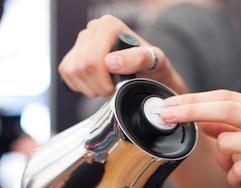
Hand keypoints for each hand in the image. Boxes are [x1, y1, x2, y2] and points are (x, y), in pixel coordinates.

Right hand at [58, 15, 186, 97]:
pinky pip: (66, 74)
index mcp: (109, 25)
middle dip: (97, 87)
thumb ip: (138, 59)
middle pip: (81, 67)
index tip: (116, 88)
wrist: (147, 72)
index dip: (103, 82)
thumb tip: (111, 62)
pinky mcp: (73, 54)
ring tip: (106, 87)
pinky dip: (80, 86)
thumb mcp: (155, 61)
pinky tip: (96, 84)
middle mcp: (92, 28)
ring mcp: (81, 41)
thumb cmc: (152, 65)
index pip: (93, 60)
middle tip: (112, 90)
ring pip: (71, 71)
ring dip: (89, 88)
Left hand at [161, 89, 240, 187]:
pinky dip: (234, 178)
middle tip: (166, 115)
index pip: (226, 97)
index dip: (195, 100)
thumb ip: (237, 129)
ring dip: (222, 161)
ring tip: (233, 170)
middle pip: (224, 107)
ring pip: (228, 143)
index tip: (170, 104)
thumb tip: (203, 121)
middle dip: (190, 110)